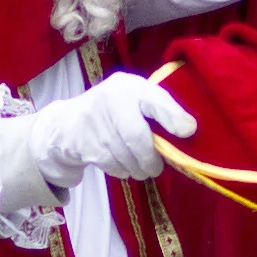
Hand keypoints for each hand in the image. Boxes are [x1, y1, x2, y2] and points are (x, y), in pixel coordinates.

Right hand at [0, 74, 197, 227]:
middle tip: (156, 168)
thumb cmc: (114, 112)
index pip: (153, 98)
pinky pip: (112, 165)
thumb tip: (189, 130)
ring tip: (138, 167)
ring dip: (136, 168)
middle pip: (137, 137)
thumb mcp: (135, 102)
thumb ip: (159, 111)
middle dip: (150, 159)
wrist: (68, 124)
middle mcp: (111, 98)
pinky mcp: (85, 143)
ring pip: (125, 156)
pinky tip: (120, 164)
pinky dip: (121, 170)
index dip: (172, 116)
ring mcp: (95, 121)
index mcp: (130, 86)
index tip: (188, 131)